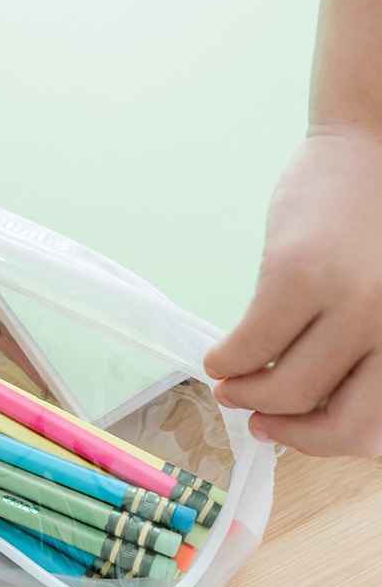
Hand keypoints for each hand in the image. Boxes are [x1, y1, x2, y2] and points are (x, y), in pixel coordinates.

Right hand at [204, 126, 381, 456]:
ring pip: (289, 390)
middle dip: (290, 431)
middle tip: (258, 420)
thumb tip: (302, 402)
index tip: (290, 430)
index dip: (326, 440)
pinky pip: (249, 344)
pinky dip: (226, 361)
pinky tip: (219, 357)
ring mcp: (350, 302)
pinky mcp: (296, 275)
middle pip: (342, 423)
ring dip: (248, 397)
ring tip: (229, 384)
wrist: (372, 146)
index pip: (378, 426)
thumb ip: (364, 348)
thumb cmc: (380, 226)